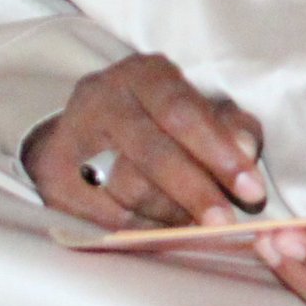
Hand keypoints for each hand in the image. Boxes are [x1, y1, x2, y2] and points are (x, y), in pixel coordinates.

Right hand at [23, 53, 269, 230]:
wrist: (80, 133)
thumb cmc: (158, 122)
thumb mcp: (200, 110)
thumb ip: (231, 127)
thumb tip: (246, 150)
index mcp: (144, 74)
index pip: (184, 113)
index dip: (219, 153)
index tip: (251, 189)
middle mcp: (103, 98)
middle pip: (153, 153)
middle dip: (196, 192)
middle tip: (225, 223)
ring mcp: (73, 136)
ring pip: (128, 187)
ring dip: (171, 214)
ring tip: (198, 226)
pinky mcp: (54, 176)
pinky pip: (106, 213)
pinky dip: (143, 227)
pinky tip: (165, 231)